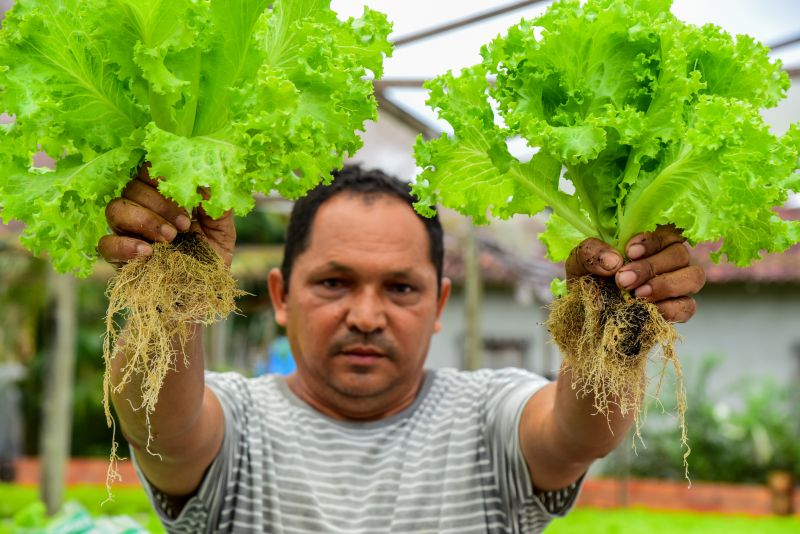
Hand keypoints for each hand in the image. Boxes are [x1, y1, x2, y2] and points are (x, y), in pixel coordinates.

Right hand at [98, 164, 235, 267]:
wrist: (200, 297)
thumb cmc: (209, 260)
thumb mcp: (222, 231)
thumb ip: (217, 206)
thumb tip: (208, 181)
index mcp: (164, 197)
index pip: (149, 170)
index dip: (160, 173)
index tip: (182, 190)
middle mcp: (141, 209)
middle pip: (132, 187)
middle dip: (160, 204)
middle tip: (184, 225)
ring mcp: (126, 233)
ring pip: (116, 209)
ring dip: (144, 220)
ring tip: (170, 239)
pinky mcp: (117, 258)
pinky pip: (105, 243)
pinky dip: (125, 245)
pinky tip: (148, 253)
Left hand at [565, 225, 704, 322]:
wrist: (585, 317)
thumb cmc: (587, 281)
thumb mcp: (579, 262)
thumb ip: (591, 253)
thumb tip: (614, 261)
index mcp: (649, 242)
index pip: (666, 232)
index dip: (652, 241)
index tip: (629, 251)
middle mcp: (668, 260)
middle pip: (680, 254)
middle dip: (651, 267)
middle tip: (623, 280)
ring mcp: (677, 285)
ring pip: (693, 277)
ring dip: (665, 285)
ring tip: (637, 295)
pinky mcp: (677, 310)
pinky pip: (688, 306)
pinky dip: (671, 308)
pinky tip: (649, 310)